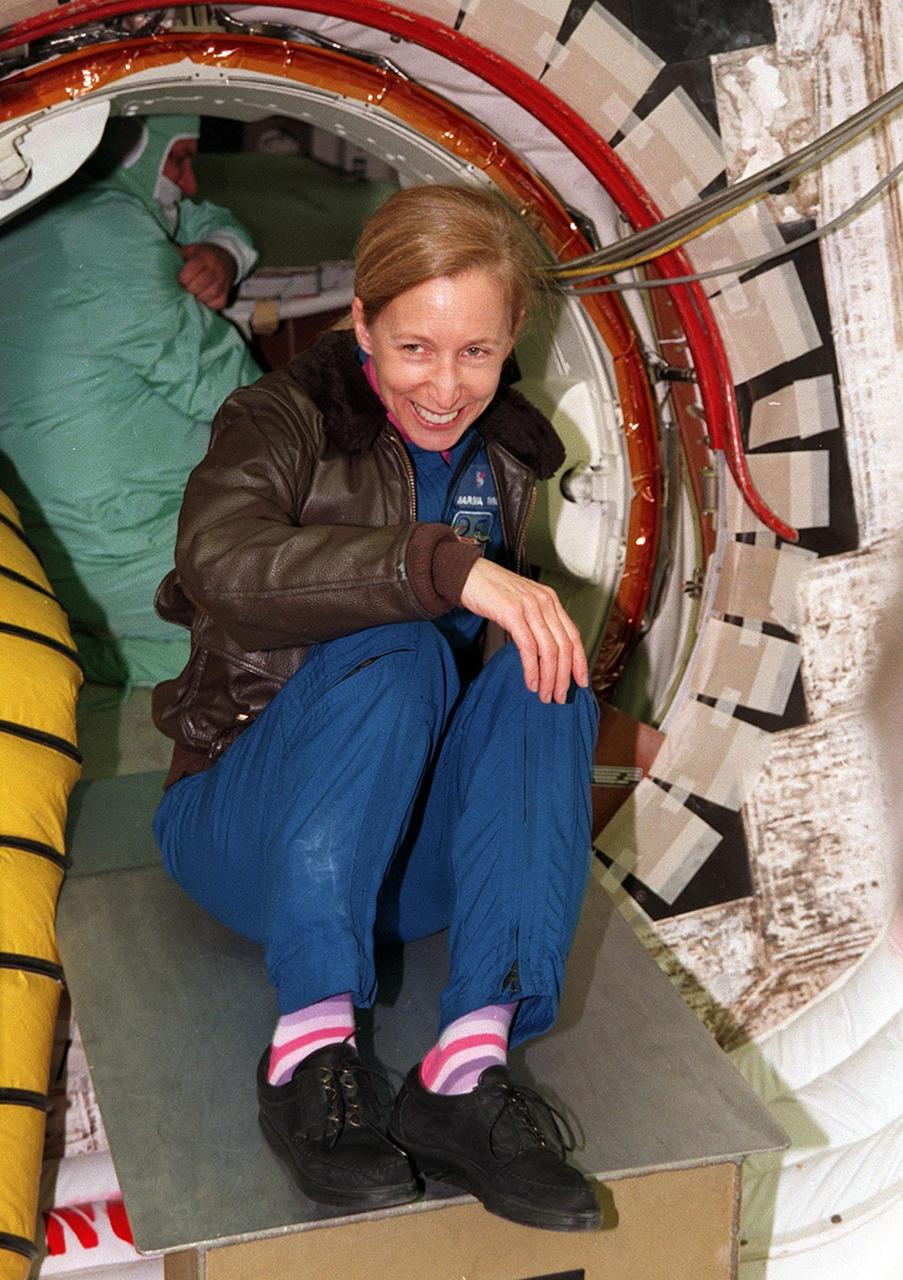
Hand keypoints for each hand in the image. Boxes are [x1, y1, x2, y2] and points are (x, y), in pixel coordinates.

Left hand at [177, 242, 235, 309]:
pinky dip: (208, 304)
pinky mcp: (226, 294)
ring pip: (210, 295)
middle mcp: (216, 270)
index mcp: (205, 257)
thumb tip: (160, 257)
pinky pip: (218, 303)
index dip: (183, 277)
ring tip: (193, 294)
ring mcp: (223, 283)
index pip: (192, 270)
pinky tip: (202, 299)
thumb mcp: (191, 250)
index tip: (180, 279)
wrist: (226, 259)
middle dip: (189, 288)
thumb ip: (178, 253)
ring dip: (198, 297)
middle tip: (185, 288)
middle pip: (200, 284)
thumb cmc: (202, 256)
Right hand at [460, 557, 588, 702]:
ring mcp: (529, 606)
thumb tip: (545, 652)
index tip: (581, 682)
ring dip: (549, 678)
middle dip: (564, 676)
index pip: (573, 635)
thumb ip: (536, 621)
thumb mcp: (522, 603)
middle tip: (559, 696)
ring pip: (549, 650)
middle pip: (564, 646)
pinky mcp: (512, 613)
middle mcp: (544, 602)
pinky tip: (530, 682)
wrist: (467, 573)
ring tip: (545, 695)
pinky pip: (528, 647)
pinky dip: (532, 669)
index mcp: (550, 599)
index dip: (579, 661)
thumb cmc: (491, 591)